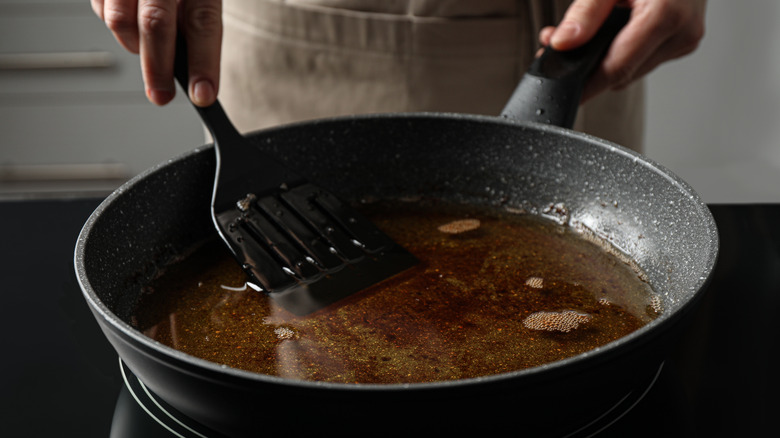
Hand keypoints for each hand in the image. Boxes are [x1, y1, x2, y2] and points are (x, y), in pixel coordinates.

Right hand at [91, 0, 221, 106]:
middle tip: (162, 95)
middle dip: (158, 68)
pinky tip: (131, 18)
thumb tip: (194, 74)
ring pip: (119, 21)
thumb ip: (195, 24)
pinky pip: (102, 11)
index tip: (203, 95)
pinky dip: (117, 26)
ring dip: (134, 46)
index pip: (203, 22)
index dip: (204, 62)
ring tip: (148, 45)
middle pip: (156, 23)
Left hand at [540, 0, 705, 101]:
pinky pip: (644, 59)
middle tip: (557, 46)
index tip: (564, 91)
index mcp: (666, 15)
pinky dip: (622, 52)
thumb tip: (562, 43)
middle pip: (623, 73)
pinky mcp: (684, 41)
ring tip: (582, 35)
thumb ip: (586, 13)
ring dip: (604, 59)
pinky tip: (609, 34)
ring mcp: (685, 39)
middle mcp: (682, 33)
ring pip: (633, 70)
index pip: (617, 68)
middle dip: (588, 65)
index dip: (586, 84)